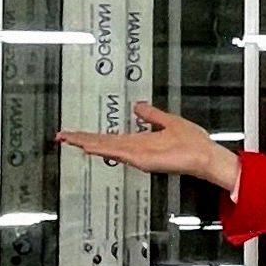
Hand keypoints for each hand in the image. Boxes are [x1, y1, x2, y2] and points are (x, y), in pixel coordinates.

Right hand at [57, 102, 240, 196]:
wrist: (204, 155)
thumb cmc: (192, 142)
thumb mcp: (168, 120)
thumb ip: (151, 114)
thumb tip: (137, 106)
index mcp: (139, 141)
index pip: (109, 138)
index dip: (91, 135)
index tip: (74, 133)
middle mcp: (134, 149)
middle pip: (102, 144)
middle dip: (81, 140)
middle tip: (61, 136)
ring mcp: (137, 156)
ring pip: (107, 148)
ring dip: (88, 144)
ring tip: (69, 140)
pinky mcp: (143, 160)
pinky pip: (121, 153)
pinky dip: (105, 150)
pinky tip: (92, 148)